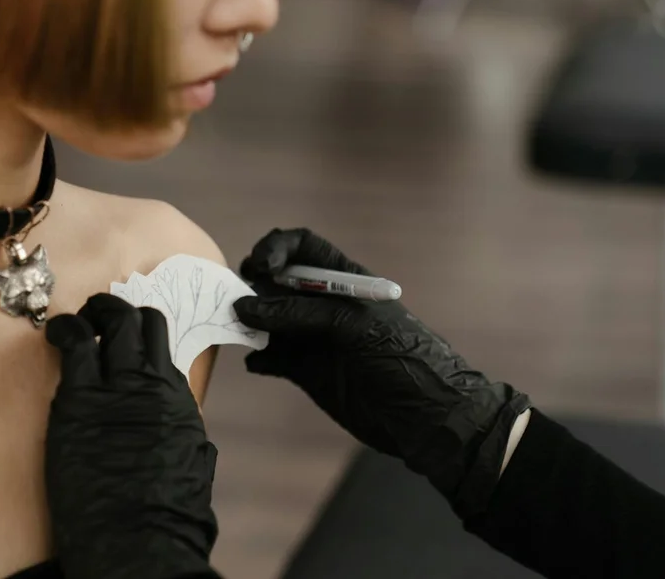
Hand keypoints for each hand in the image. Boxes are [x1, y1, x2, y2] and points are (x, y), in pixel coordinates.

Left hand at [44, 294, 218, 578]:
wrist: (137, 543)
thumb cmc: (168, 515)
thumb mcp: (193, 459)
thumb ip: (180, 423)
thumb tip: (171, 409)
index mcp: (176, 396)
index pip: (161, 336)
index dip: (143, 327)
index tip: (128, 332)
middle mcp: (147, 384)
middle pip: (132, 322)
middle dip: (114, 310)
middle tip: (99, 314)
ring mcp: (110, 391)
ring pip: (100, 327)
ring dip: (86, 317)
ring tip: (73, 323)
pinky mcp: (74, 407)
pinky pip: (70, 354)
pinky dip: (61, 337)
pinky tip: (54, 337)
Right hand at [232, 228, 530, 518]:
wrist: (426, 416)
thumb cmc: (401, 357)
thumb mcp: (353, 325)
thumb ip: (299, 313)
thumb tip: (244, 307)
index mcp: (342, 279)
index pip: (302, 247)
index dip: (275, 248)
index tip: (260, 268)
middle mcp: (322, 303)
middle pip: (275, 280)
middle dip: (253, 284)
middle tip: (239, 301)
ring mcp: (312, 337)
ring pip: (267, 318)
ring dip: (248, 321)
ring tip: (238, 331)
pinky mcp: (304, 371)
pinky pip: (270, 356)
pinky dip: (257, 356)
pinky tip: (257, 361)